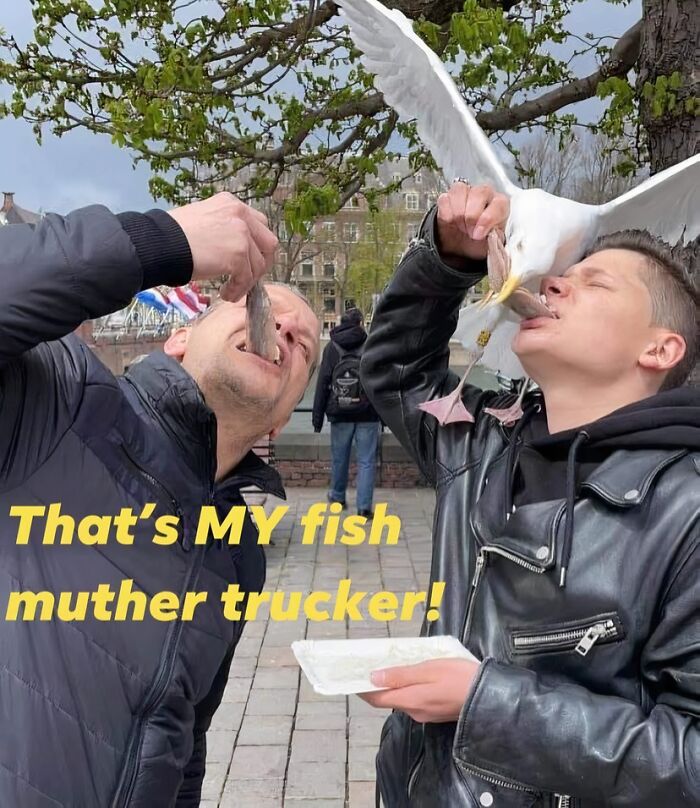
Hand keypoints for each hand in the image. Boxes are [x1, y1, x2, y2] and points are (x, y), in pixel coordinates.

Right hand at [168, 193, 278, 301]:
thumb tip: (233, 249)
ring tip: (231, 290)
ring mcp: (241, 234)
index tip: (249, 259)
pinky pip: (247, 279)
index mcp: (231, 204)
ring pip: (259, 264)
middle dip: (261, 262)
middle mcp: (240, 214)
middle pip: (268, 242)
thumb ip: (223, 228)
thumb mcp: (203, 220)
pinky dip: (239, 289)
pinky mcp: (238, 255)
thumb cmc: (172, 236)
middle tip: (248, 277)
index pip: (259, 224)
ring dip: (247, 281)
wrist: (160, 243)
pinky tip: (226, 294)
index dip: (257, 245)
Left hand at [359, 659, 479, 722]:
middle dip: (377, 686)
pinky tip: (412, 676)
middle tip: (369, 666)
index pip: (377, 698)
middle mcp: (415, 711)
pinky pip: (416, 700)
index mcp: (410, 700)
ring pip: (403, 699)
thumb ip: (400, 675)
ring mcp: (427, 714)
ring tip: (389, 667)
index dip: (362, 689)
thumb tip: (373, 678)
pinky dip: (408, 689)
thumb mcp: (428, 669)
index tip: (351, 678)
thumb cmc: (458, 678)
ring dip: (393, 686)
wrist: (489, 697)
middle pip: (389, 699)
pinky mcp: (437, 712)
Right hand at [436, 183, 508, 261]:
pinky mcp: (447, 197)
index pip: (499, 203)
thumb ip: (495, 239)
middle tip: (469, 232)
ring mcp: (465, 192)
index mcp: (500, 204)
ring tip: (460, 227)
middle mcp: (484, 194)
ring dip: (458, 213)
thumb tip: (491, 234)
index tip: (479, 233)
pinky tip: (450, 223)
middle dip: (472, 216)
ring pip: (460, 190)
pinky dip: (446, 213)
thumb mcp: (491, 245)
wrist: (461, 248)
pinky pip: (444, 199)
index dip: (488, 218)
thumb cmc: (479, 244)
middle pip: (480, 192)